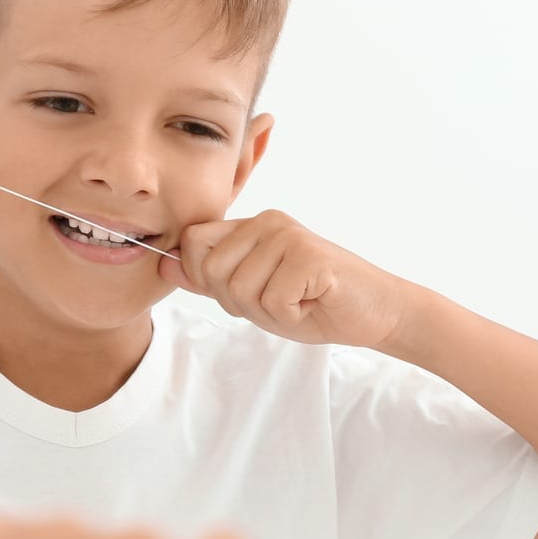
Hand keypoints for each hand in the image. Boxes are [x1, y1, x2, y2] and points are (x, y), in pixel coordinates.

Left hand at [161, 209, 410, 348]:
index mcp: (250, 226)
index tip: (245, 292)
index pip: (193, 243)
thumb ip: (209, 280)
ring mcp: (287, 234)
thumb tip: (163, 267)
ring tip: (298, 301)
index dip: (206, 278)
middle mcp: (267, 222)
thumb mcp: (253, 296)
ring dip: (269, 312)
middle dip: (241, 302)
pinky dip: (291, 316)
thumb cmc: (315, 303)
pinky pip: (272, 300)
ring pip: (240, 289)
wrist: (374, 312)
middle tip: (280, 300)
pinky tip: (313, 303)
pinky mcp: (308, 254)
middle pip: (213, 272)